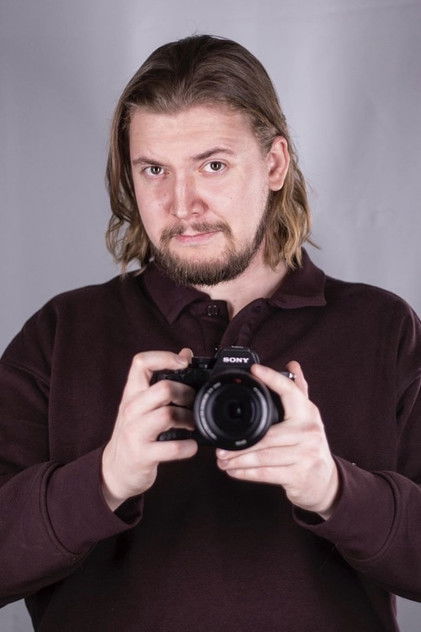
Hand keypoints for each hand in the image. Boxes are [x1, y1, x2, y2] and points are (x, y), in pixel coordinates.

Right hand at [102, 348, 197, 510]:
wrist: (116, 469)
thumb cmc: (135, 432)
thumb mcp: (143, 404)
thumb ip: (162, 378)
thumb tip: (186, 353)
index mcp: (132, 393)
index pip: (141, 362)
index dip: (164, 357)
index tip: (184, 363)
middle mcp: (131, 409)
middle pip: (163, 388)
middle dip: (186, 392)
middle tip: (193, 401)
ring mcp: (135, 433)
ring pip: (168, 414)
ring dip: (188, 418)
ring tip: (193, 423)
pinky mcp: (142, 455)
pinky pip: (171, 448)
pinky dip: (188, 447)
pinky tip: (191, 446)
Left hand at [216, 361, 338, 519]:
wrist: (324, 481)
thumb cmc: (309, 445)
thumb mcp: (307, 418)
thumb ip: (298, 391)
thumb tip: (293, 365)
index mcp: (308, 413)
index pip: (290, 391)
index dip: (272, 378)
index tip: (254, 370)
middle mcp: (309, 431)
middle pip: (267, 434)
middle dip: (240, 444)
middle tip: (219, 448)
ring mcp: (305, 454)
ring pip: (263, 456)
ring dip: (238, 460)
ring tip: (222, 460)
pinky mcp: (298, 475)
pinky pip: (266, 473)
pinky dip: (246, 474)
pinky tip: (233, 471)